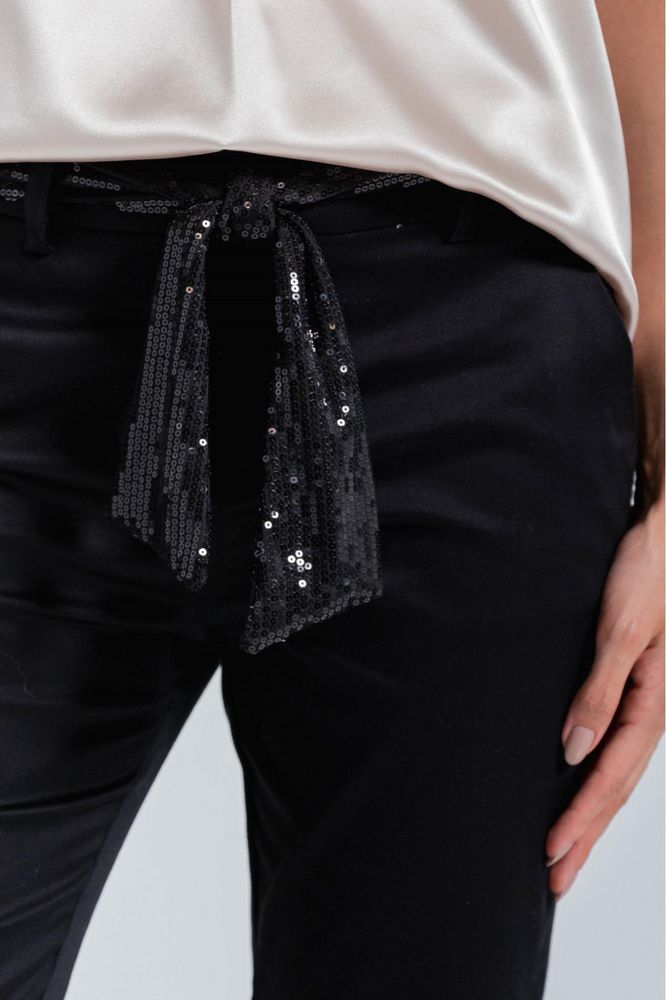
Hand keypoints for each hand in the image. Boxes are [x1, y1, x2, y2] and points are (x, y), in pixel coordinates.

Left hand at [544, 502, 664, 898]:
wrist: (663, 534)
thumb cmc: (648, 573)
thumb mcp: (621, 629)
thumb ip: (599, 690)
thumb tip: (573, 750)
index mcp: (652, 704)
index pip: (611, 777)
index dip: (581, 819)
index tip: (551, 854)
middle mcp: (650, 711)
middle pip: (615, 787)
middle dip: (585, 835)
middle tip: (555, 879)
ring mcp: (643, 702)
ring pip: (615, 773)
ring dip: (590, 815)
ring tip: (565, 851)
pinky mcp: (633, 687)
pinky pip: (616, 747)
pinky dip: (596, 779)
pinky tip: (578, 789)